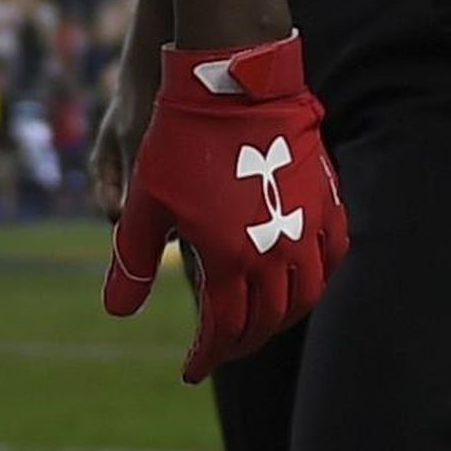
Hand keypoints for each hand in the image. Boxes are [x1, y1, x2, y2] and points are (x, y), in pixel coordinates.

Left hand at [102, 34, 347, 381]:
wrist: (230, 80)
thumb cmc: (179, 139)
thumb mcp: (144, 201)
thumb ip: (131, 262)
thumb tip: (117, 312)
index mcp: (229, 259)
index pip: (224, 331)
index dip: (207, 355)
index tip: (192, 369)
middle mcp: (276, 253)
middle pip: (266, 321)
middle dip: (241, 343)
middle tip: (221, 349)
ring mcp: (307, 227)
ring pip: (305, 296)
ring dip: (281, 318)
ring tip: (259, 321)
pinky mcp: (326, 199)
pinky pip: (333, 256)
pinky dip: (318, 279)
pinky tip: (302, 280)